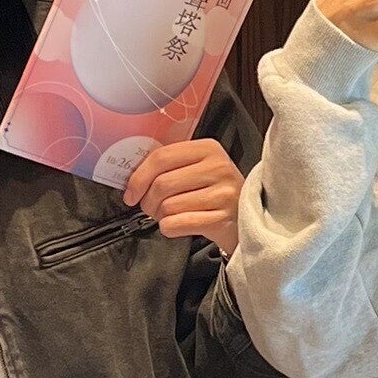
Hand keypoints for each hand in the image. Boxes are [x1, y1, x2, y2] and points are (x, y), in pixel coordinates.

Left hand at [124, 138, 244, 254]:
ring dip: (160, 216)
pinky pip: (177, 224)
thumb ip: (170, 166)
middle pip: (161, 184)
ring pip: (167, 207)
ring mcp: (223, 194)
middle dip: (147, 201)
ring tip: (171, 215)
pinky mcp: (222, 219)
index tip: (130, 193)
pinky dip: (169, 228)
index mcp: (208, 148)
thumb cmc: (214, 193)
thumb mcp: (198, 169)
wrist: (246, 218)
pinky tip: (180, 225)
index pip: (161, 157)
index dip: (138, 177)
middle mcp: (219, 167)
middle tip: (150, 207)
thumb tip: (132, 177)